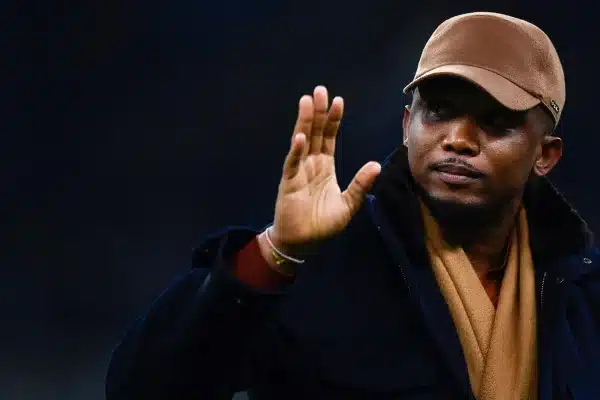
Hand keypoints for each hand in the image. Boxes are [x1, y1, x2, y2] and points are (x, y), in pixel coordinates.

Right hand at [268, 86, 380, 254]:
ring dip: (305, 122)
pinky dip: (296, 150)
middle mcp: (311, 164)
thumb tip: (375, 165)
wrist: (303, 243)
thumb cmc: (323, 225)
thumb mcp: (348, 205)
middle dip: (318, 112)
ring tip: (307, 102)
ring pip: (302, 141)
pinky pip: (292, 163)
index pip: (329, 138)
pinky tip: (300, 137)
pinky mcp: (289, 182)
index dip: (333, 120)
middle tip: (320, 90)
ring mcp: (298, 171)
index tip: (338, 101)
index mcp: (325, 167)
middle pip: (315, 133)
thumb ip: (360, 185)